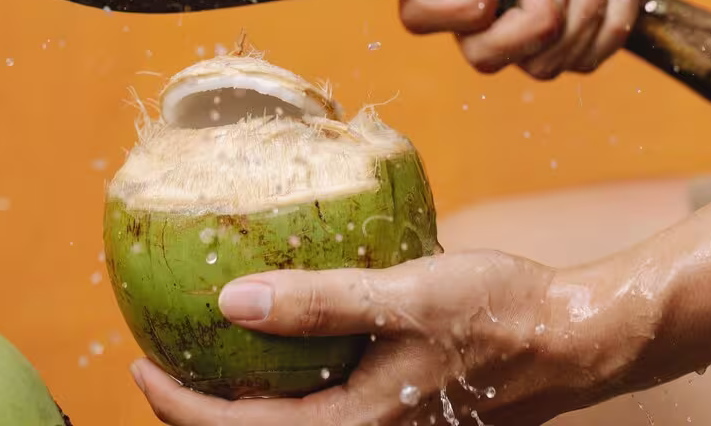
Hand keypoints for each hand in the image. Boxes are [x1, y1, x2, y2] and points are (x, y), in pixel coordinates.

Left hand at [130, 251, 633, 425]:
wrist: (570, 338)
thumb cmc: (495, 315)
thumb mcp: (403, 297)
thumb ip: (320, 301)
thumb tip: (233, 300)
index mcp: (358, 423)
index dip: (183, 406)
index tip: (140, 366)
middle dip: (200, 409)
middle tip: (161, 363)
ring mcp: (385, 424)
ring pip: (291, 421)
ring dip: (241, 397)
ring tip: (205, 355)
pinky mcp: (399, 405)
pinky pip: (322, 403)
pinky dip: (285, 382)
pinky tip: (281, 343)